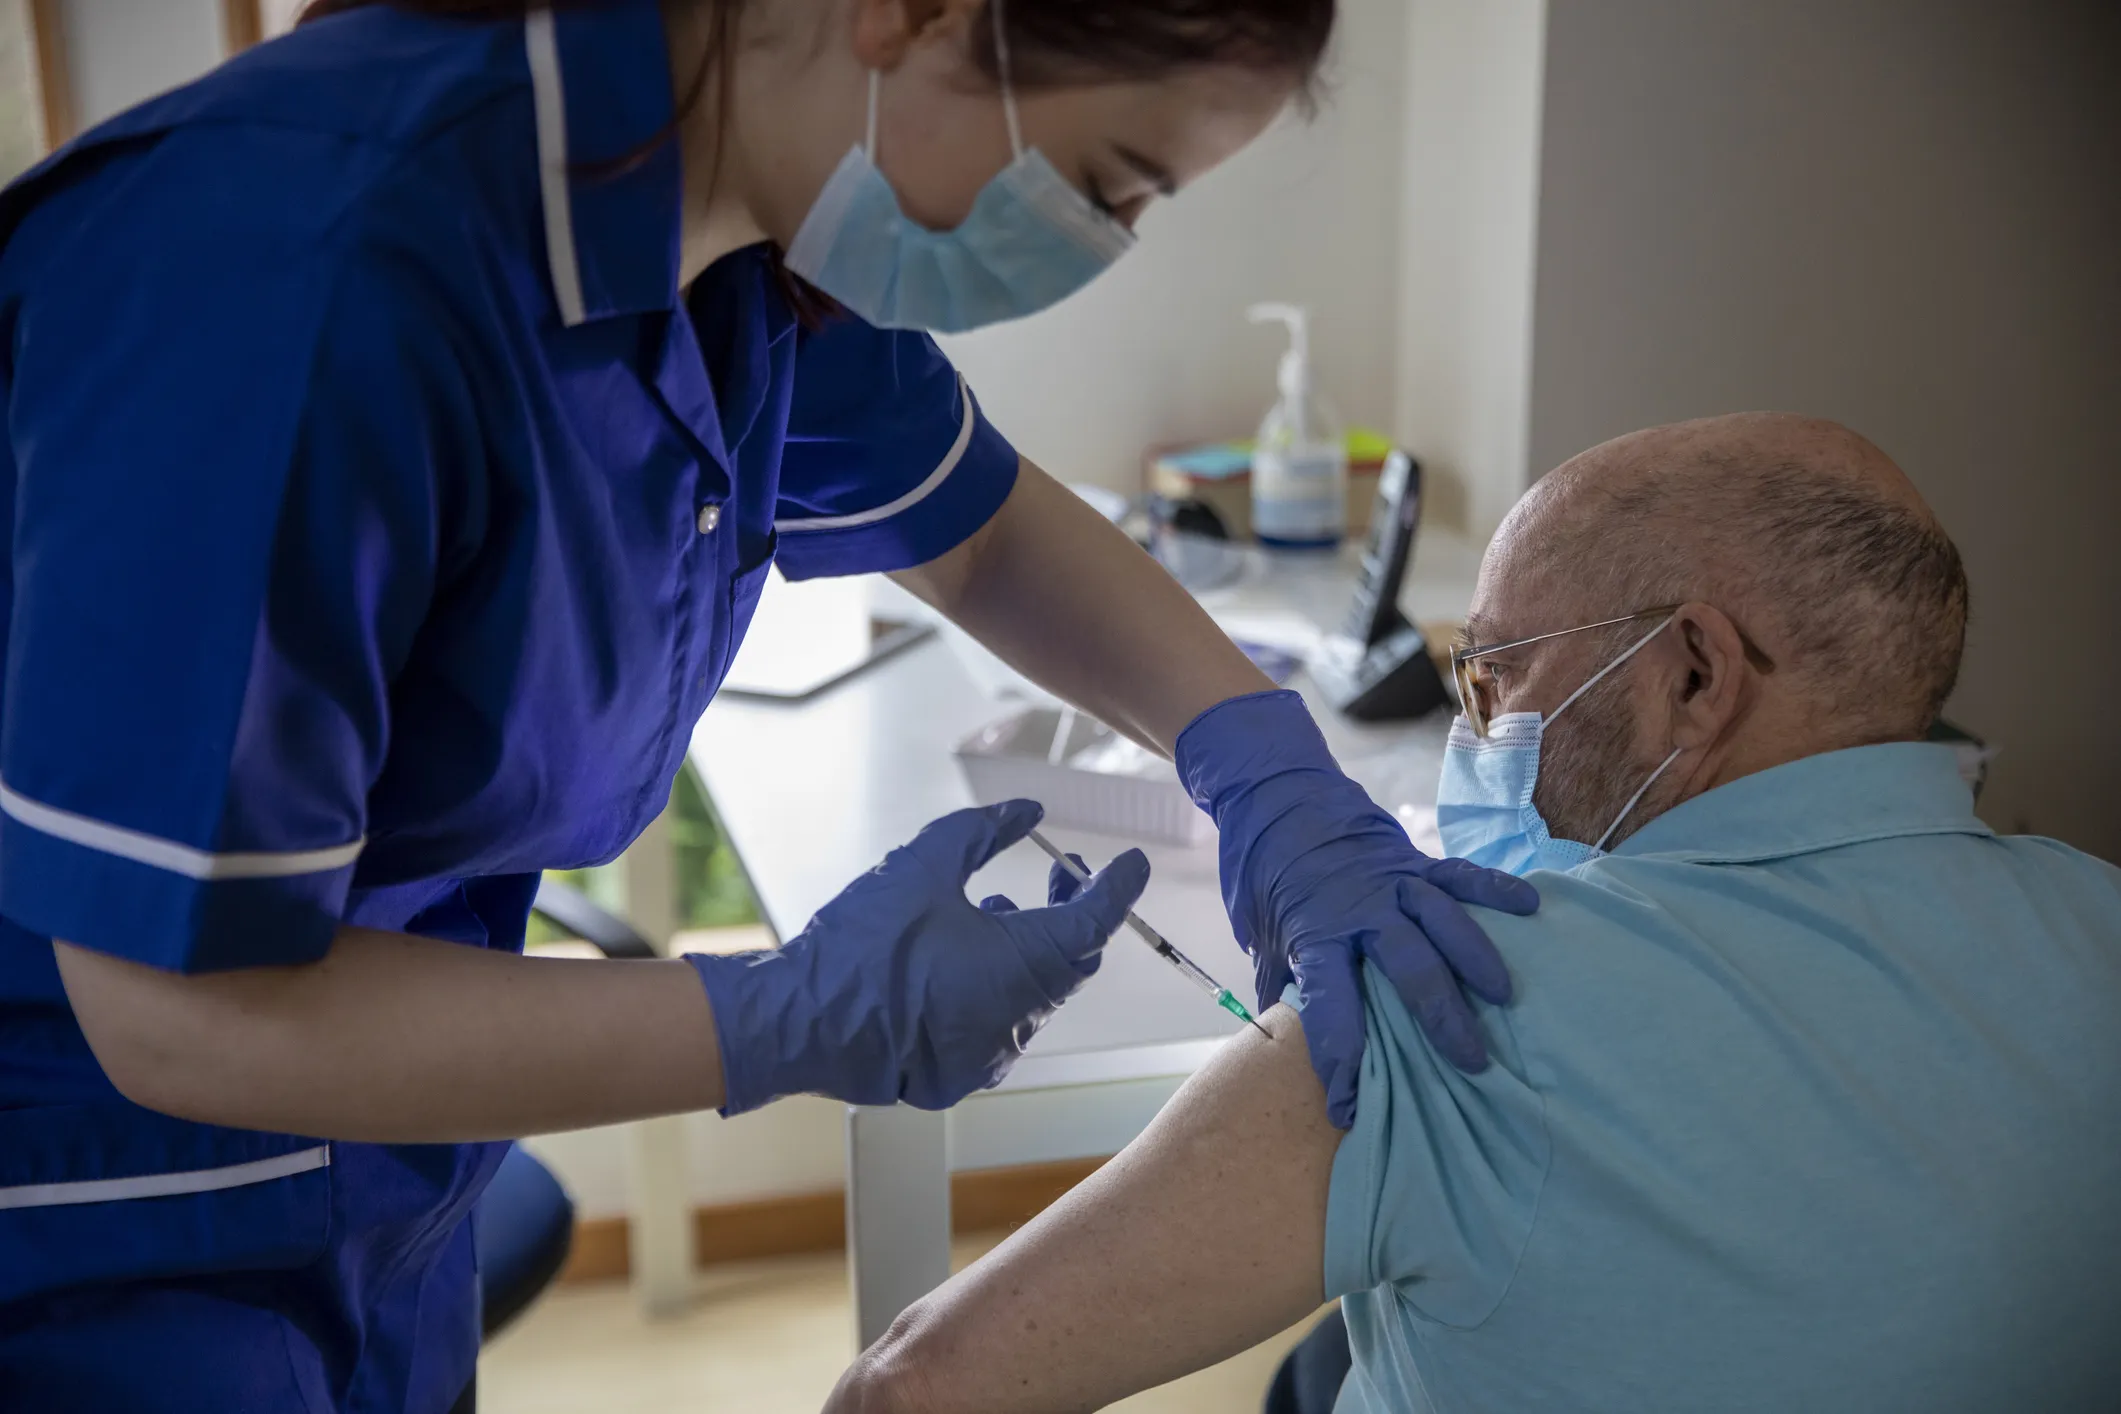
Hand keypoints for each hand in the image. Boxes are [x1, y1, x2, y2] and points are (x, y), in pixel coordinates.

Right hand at [686, 801, 1148, 1114]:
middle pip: (1073, 959)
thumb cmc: (863, 945)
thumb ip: (984, 832)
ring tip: (998, 910)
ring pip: (1037, 994)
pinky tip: (965, 960)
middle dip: (1074, 913)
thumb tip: (1026, 812)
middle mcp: (1023, 1016)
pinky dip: (999, 988)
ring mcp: (995, 1052)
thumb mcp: (924, 864)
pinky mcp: (965, 1073)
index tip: (1131, 863)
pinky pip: (1001, 1024)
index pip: (1097, 919)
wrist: (802, 1023)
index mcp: (1027, 963)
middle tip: (1060, 875)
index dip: (1118, 887)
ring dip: (1032, 950)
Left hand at [1175, 691, 1538, 1126]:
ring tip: (1505, 997)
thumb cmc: (1262, 871)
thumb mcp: (1255, 933)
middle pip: (1407, 968)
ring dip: (1476, 959)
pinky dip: (1495, 889)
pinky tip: (1530, 908)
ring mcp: (1392, 881)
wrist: (1272, 792)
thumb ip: (1277, 983)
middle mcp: (1360, 910)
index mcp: (1312, 934)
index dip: (1340, 1058)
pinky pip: (1460, 874)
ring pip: (1442, 921)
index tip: (1349, 1107)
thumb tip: (1279, 1043)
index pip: (1329, 1005)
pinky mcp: (1414, 858)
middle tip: (1471, 1064)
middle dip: (1439, 1018)